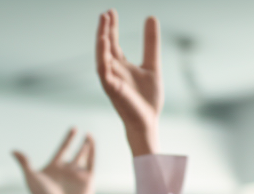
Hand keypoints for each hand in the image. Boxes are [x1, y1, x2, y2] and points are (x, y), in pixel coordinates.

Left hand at [14, 128, 95, 193]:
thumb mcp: (32, 179)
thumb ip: (25, 163)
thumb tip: (13, 151)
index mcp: (53, 169)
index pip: (61, 150)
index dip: (66, 140)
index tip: (71, 129)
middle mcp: (66, 171)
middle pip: (72, 152)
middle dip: (74, 141)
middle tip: (75, 129)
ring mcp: (77, 175)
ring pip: (83, 156)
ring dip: (86, 146)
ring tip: (88, 135)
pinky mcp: (88, 179)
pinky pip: (92, 162)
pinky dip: (93, 151)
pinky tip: (92, 141)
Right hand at [95, 10, 161, 156]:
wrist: (148, 122)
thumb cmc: (148, 99)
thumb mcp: (153, 64)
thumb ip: (151, 43)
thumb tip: (151, 17)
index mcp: (121, 66)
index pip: (113, 42)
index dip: (111, 27)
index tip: (111, 11)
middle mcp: (113, 71)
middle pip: (105, 46)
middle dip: (104, 29)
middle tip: (105, 12)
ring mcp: (111, 80)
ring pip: (101, 56)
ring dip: (100, 39)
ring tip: (103, 22)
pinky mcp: (112, 89)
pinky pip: (103, 70)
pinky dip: (102, 56)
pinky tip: (103, 42)